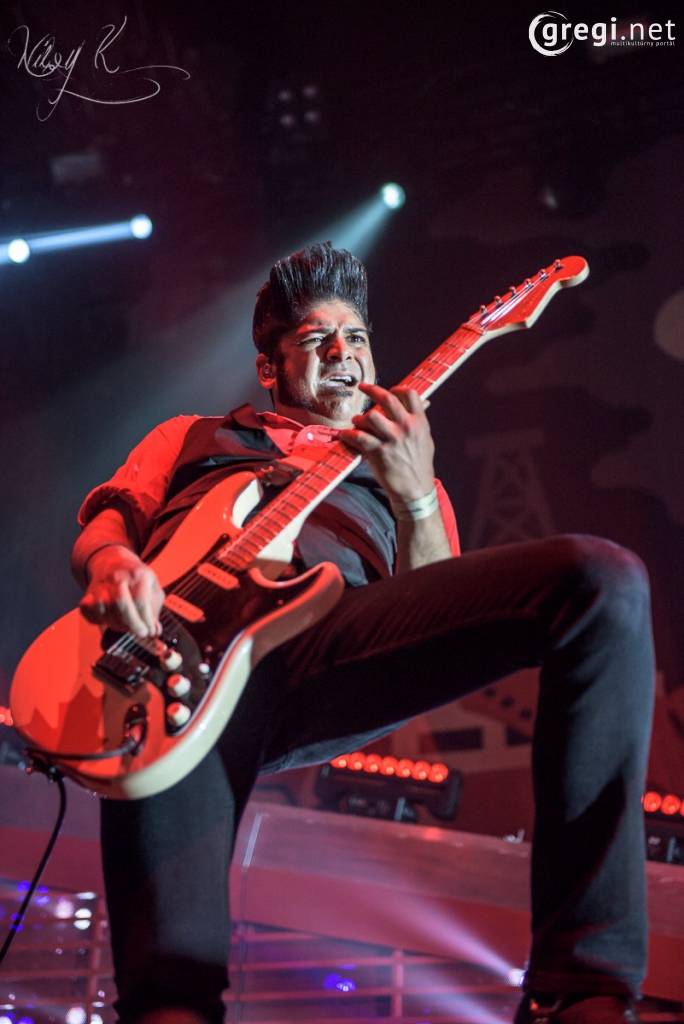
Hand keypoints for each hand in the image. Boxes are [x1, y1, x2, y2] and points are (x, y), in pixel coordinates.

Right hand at [79, 544, 164, 637]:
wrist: (113, 562)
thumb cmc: (136, 579)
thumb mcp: (152, 588)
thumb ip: (155, 610)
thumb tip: (154, 631)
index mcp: (139, 575)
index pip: (141, 601)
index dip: (146, 621)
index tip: (150, 632)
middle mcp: (118, 578)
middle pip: (120, 603)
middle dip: (131, 623)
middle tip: (140, 634)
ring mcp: (101, 585)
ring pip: (103, 609)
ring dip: (116, 623)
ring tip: (126, 625)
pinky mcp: (88, 594)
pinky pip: (89, 611)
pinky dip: (98, 620)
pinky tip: (108, 619)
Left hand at [338, 383, 435, 502]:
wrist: (415, 490)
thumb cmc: (420, 465)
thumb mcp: (425, 440)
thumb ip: (419, 422)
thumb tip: (421, 405)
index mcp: (419, 422)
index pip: (410, 394)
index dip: (397, 389)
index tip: (389, 390)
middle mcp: (406, 428)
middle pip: (387, 398)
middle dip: (371, 390)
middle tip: (362, 387)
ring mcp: (392, 440)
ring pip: (371, 416)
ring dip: (360, 418)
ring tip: (356, 422)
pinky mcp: (378, 453)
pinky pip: (358, 437)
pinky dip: (348, 435)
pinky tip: (345, 435)